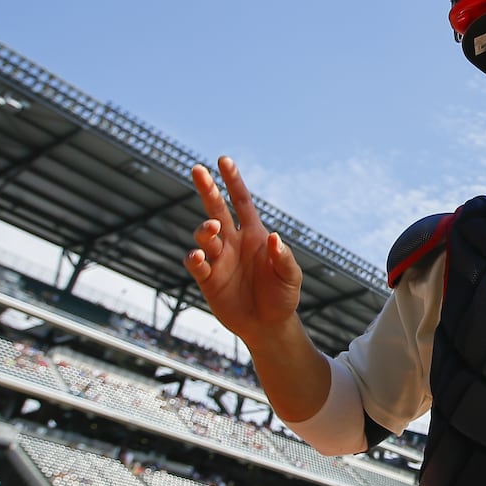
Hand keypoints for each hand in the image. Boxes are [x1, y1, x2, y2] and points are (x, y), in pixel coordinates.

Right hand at [184, 156, 302, 346]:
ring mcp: (219, 259)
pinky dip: (194, 257)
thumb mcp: (291, 277)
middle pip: (216, 209)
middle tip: (197, 170)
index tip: (223, 160)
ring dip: (205, 228)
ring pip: (204, 235)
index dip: (233, 182)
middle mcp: (233, 242)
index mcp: (254, 235)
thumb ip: (284, 258)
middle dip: (207, 189)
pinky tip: (198, 255)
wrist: (269, 325)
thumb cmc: (283, 297)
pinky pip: (196, 264)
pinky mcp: (208, 279)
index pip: (241, 202)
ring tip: (212, 227)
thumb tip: (275, 238)